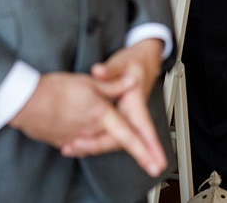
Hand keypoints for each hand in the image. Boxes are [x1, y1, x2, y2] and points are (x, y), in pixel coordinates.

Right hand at [10, 70, 163, 176]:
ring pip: (94, 143)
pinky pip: (78, 143)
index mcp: (101, 115)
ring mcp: (74, 139)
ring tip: (99, 131)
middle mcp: (90, 131)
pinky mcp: (61, 142)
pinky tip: (79, 132)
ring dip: (98, 141)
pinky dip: (82, 139)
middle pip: (111, 142)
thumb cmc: (55, 89)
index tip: (155, 164)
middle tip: (140, 154)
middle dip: (123, 145)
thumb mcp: (88, 81)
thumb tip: (132, 81)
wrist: (24, 101)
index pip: (128, 136)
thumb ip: (112, 84)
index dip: (144, 151)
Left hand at [74, 40, 167, 174]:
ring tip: (70, 147)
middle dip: (98, 146)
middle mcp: (131, 114)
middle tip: (76, 147)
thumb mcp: (123, 63)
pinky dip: (92, 139)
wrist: (139, 60)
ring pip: (112, 139)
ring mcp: (124, 118)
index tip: (156, 164)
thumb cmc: (134, 64)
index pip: (143, 128)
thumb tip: (99, 71)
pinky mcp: (116, 118)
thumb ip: (110, 70)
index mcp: (136, 103)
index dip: (149, 147)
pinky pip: (106, 134)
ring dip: (93, 145)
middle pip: (121, 139)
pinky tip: (75, 141)